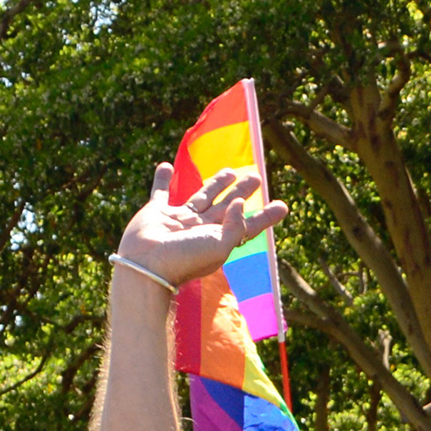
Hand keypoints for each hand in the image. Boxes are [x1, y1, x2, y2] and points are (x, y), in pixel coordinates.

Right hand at [117, 163, 288, 291]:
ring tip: (229, 170)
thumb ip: (235, 226)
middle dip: (242, 192)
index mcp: (219, 239)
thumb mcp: (219, 245)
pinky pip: (160, 192)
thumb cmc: (186, 259)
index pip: (248, 225)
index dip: (265, 216)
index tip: (282, 206)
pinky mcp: (156, 213)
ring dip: (215, 183)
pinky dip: (162, 179)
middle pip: (227, 206)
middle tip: (256, 177)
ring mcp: (179, 220)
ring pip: (202, 196)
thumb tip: (239, 204)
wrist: (148, 264)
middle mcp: (202, 229)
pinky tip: (166, 166)